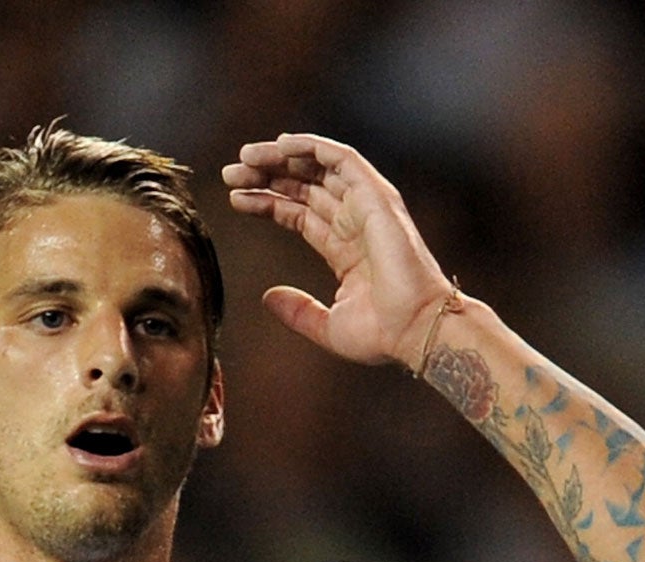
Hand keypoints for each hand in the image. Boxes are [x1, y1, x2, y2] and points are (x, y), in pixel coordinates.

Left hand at [223, 134, 452, 367]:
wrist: (415, 328)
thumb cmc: (382, 333)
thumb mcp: (328, 326)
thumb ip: (298, 311)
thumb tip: (267, 297)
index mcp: (344, 247)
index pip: (298, 212)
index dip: (267, 202)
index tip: (235, 198)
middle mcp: (354, 221)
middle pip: (303, 185)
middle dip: (266, 176)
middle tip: (230, 174)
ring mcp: (365, 206)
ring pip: (317, 167)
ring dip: (280, 158)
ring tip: (244, 159)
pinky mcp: (375, 196)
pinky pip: (341, 158)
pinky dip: (311, 146)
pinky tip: (281, 145)